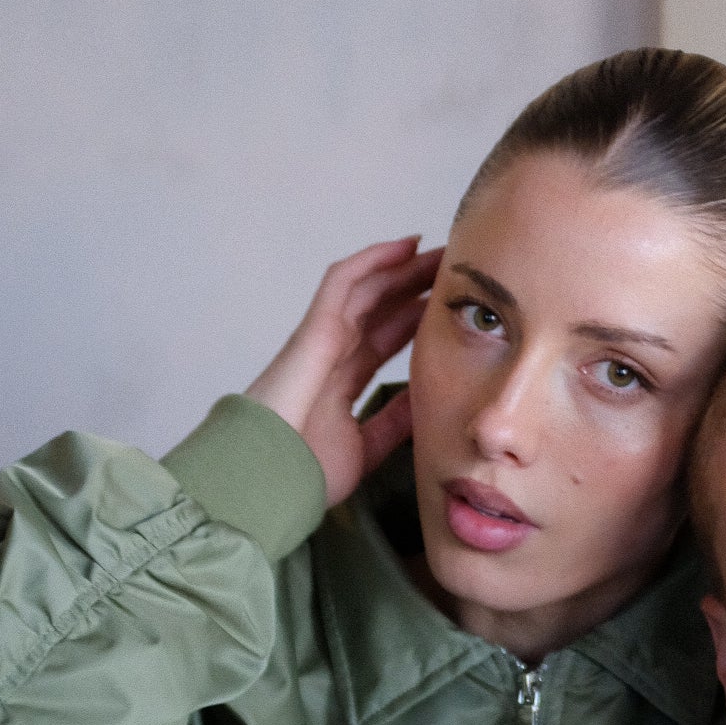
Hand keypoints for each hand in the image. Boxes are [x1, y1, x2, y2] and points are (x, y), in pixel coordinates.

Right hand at [244, 239, 440, 506]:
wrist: (271, 478)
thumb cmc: (305, 472)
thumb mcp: (367, 447)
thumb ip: (392, 423)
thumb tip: (422, 402)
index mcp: (341, 384)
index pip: (385, 341)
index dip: (415, 321)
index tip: (450, 310)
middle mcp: (332, 356)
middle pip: (380, 310)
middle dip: (415, 288)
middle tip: (454, 272)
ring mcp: (321, 340)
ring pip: (366, 289)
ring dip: (402, 268)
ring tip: (438, 252)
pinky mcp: (315, 329)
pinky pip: (343, 282)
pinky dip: (373, 260)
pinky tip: (405, 246)